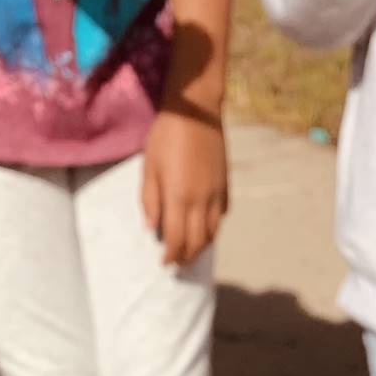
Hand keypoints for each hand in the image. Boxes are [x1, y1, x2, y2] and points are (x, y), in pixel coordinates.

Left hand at [142, 107, 227, 265]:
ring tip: (191, 251)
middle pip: (197, 242)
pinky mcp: (225, 186)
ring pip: (212, 232)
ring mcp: (216, 194)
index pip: (177, 238)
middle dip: (187, 257)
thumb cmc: (166, 135)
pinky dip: (212, 227)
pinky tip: (204, 227)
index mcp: (179, 197)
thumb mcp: (150, 167)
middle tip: (178, 264)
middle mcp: (201, 201)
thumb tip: (152, 228)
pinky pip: (221, 215)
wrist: (196, 111)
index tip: (164, 263)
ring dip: (201, 246)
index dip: (171, 255)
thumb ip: (150, 200)